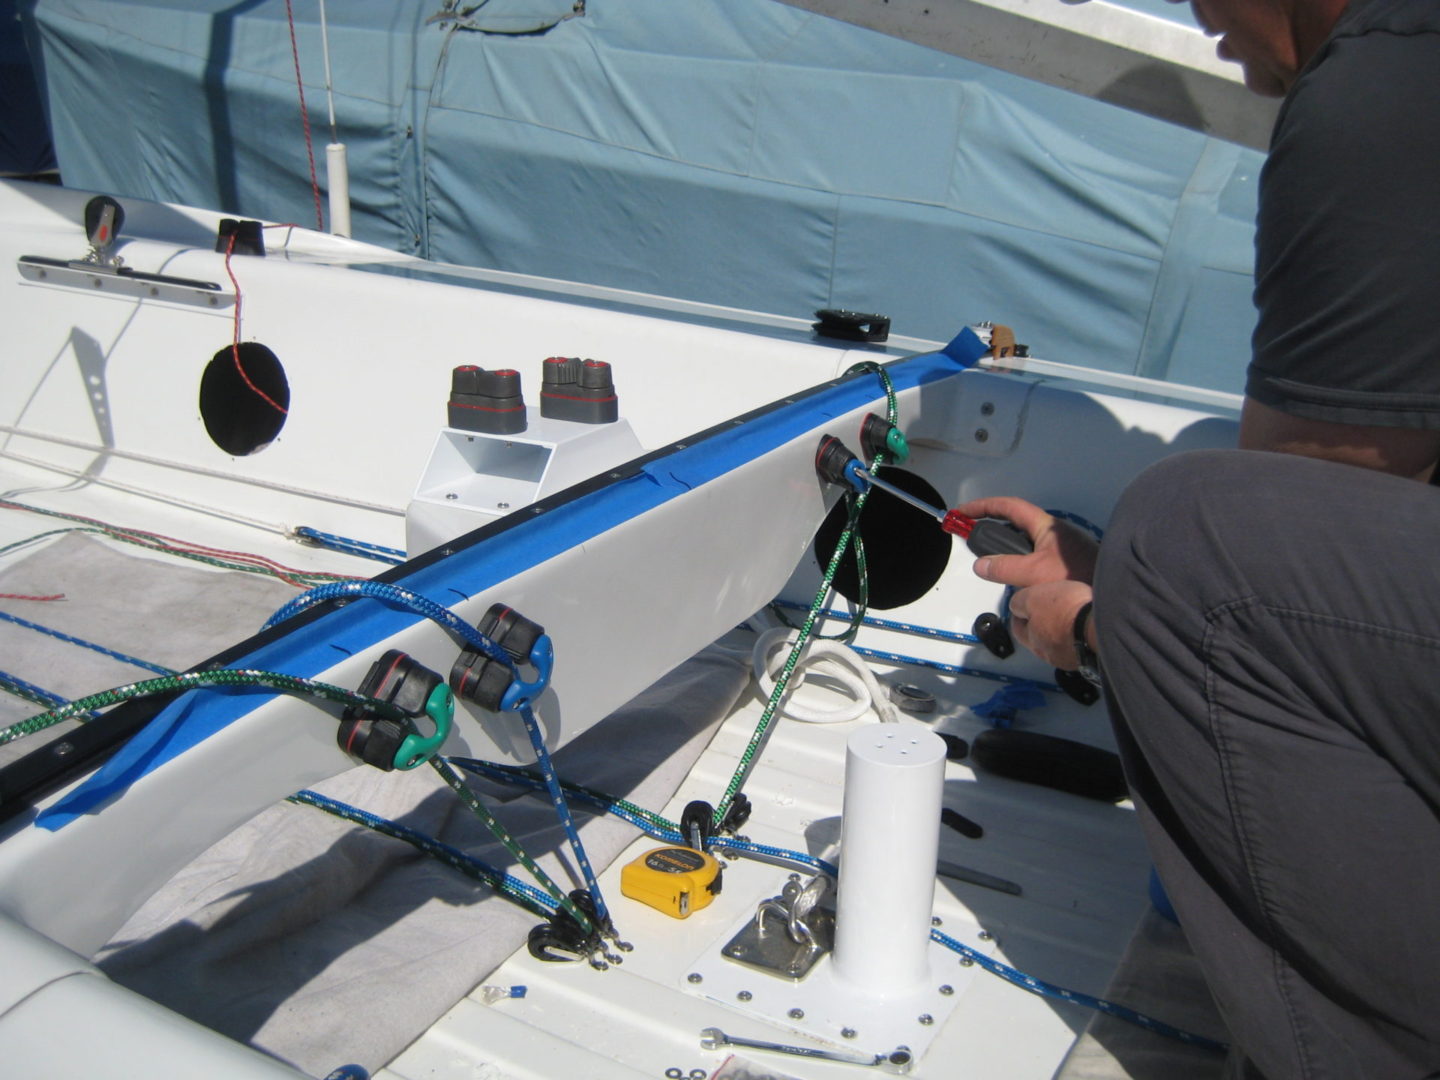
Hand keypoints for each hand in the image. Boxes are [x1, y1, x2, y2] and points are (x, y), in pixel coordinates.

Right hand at [954, 496, 1098, 587]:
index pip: (1009, 507)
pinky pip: (1034, 558)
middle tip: (971, 535)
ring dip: (1006, 548)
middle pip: (1015, 523)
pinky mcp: (1065, 565)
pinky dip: (1019, 562)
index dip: (983, 507)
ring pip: (1025, 543)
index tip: (963, 512)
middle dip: (992, 526)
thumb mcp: (1034, 573)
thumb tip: (981, 565)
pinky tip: (1016, 579)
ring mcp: (1060, 550)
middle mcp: (1053, 534)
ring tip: (990, 561)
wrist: (1110, 596)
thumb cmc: (1077, 577)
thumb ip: (1005, 568)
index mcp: (1046, 526)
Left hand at [1007, 580, 1092, 669]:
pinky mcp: (1093, 657)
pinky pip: (1081, 644)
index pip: (1018, 629)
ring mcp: (1073, 659)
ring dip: (1063, 630)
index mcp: (1034, 642)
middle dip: (1042, 623)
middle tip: (1049, 608)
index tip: (1023, 605)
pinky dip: (1080, 634)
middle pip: (1040, 638)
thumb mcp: (1033, 598)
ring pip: (1062, 642)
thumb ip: (1020, 602)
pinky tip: (1087, 623)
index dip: (1019, 615)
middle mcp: (1052, 656)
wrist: (1102, 626)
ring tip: (1072, 614)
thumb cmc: (1066, 611)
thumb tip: (1016, 606)